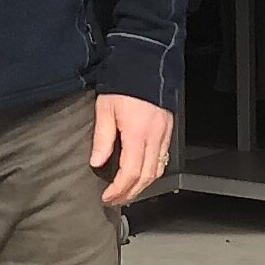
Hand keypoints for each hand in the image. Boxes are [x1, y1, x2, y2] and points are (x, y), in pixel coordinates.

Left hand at [89, 93, 173, 207]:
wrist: (145, 64)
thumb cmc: (123, 83)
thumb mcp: (105, 108)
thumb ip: (102, 138)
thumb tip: (97, 162)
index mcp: (137, 134)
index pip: (130, 172)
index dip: (119, 189)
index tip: (107, 197)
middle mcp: (154, 137)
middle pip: (146, 177)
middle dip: (130, 193)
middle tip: (115, 200)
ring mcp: (164, 135)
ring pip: (157, 171)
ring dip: (142, 186)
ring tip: (126, 191)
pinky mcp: (167, 130)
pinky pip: (163, 159)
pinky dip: (152, 172)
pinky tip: (141, 175)